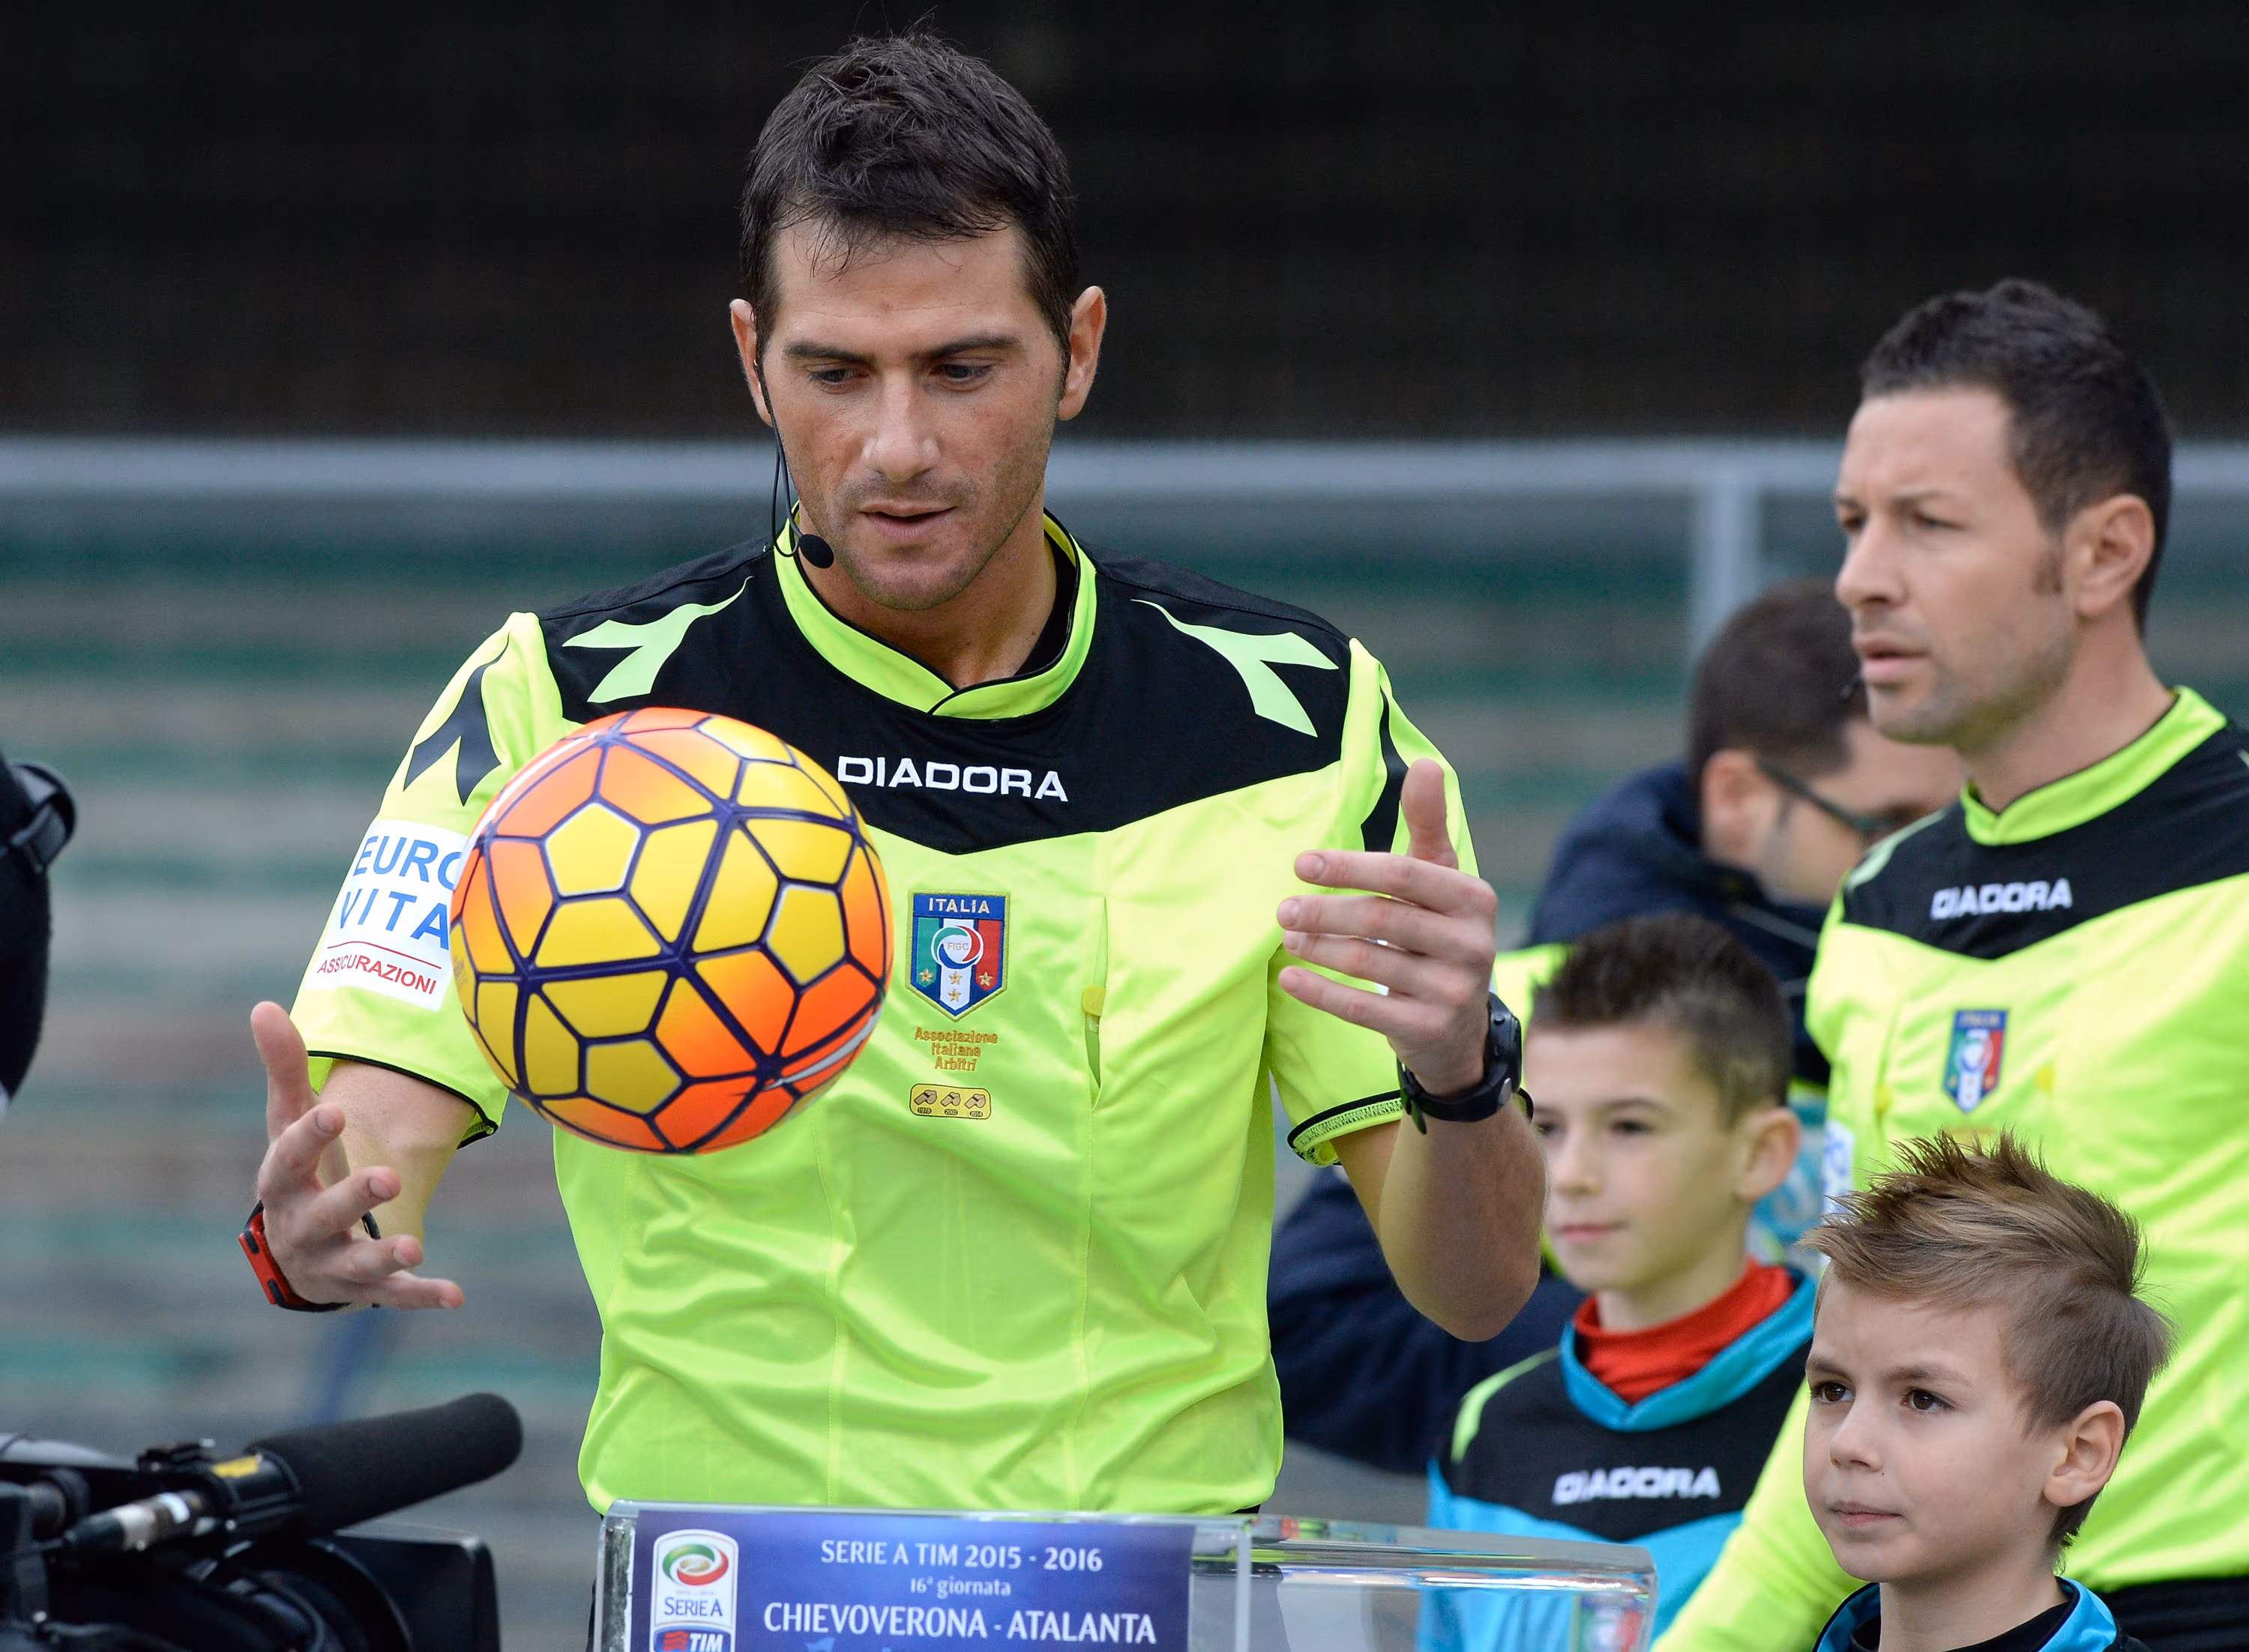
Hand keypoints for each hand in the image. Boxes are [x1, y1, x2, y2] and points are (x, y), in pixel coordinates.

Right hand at [251, 1001, 463, 1309]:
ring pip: (358, 1262)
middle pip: (325, 1214)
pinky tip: (455, 1295)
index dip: (310, 1136)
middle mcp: (302, 1228)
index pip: (289, 1158)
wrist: (298, 1250)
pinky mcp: (365, 1289)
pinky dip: (421, 1296)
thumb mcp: (289, 1121)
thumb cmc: (301, 1171)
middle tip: (390, 1177)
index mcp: (282, 1184)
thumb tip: (263, 1005)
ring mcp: (334, 1262)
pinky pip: (393, 1296)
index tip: (335, 1108)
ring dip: (385, 1255)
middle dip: (355, 1197)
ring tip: (415, 1245)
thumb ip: (284, 1069)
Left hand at [1276, 760, 1497, 1096]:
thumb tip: (1426, 764)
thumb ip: (1428, 824)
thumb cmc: (1439, 935)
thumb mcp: (1440, 880)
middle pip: (1382, 919)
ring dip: (1318, 947)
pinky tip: (1290, 978)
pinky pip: (1363, 1008)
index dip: (1349, 867)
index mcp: (1473, 899)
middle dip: (1324, 911)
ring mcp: (1453, 991)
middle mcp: (1472, 945)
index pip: (1403, 875)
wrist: (1460, 1029)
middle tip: (1282, 907)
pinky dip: (1320, 992)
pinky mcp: (1429, 1031)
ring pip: (1369, 962)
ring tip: (1287, 936)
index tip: (1301, 863)